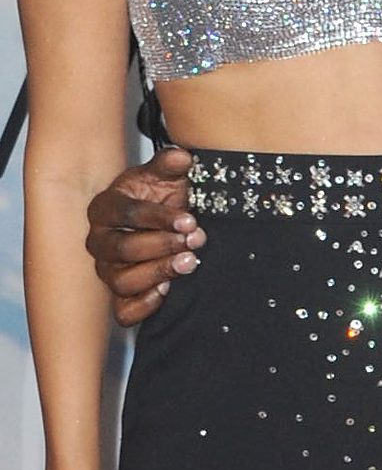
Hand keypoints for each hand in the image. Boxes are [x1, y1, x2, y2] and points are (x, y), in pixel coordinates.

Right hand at [85, 145, 202, 326]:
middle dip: (162, 245)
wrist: (165, 221)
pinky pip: (125, 312)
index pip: (126, 214)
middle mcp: (99, 242)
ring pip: (122, 282)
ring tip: (189, 262)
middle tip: (195, 240)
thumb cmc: (158, 197)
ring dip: (158, 273)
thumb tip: (182, 157)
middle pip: (123, 249)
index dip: (158, 218)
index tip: (189, 220)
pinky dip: (145, 306)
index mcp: (104, 208)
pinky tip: (168, 290)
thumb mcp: (165, 177)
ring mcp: (107, 271)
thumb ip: (171, 164)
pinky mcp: (120, 297)